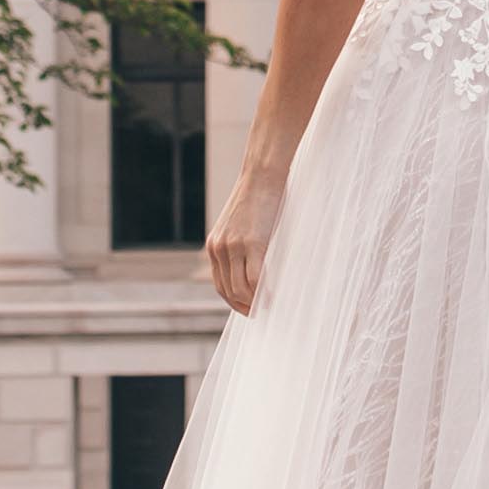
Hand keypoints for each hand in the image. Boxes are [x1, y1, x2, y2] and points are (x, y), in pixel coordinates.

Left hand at [204, 162, 285, 313]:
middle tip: (260, 313)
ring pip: (241, 289)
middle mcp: (219, 248)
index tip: (247, 309)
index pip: (220, 284)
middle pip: (229, 290)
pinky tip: (274, 298)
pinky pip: (255, 280)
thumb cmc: (258, 199)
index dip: (233, 300)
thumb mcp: (240, 225)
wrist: (263, 175)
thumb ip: (240, 246)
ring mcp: (234, 247)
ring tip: (268, 308)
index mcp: (215, 245)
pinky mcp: (251, 244)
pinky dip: (263, 294)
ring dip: (254, 303)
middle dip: (244, 306)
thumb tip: (252, 270)